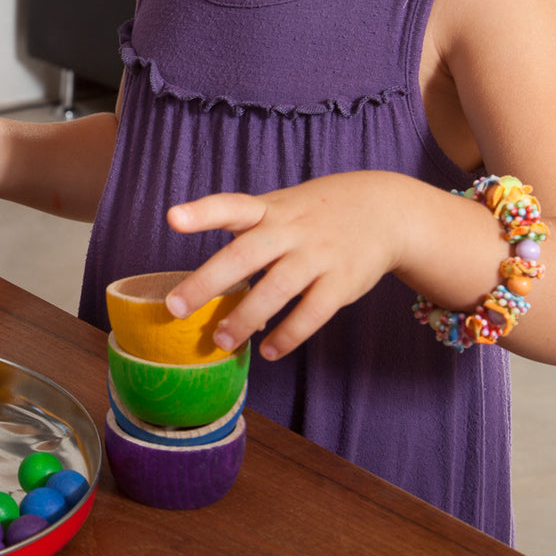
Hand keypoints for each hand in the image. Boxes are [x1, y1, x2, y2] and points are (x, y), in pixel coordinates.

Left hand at [163, 171, 415, 360]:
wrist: (384, 211)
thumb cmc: (314, 215)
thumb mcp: (281, 211)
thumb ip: (251, 248)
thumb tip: (226, 307)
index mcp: (269, 210)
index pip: (231, 206)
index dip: (202, 213)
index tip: (172, 218)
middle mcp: (290, 230)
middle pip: (244, 255)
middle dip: (207, 282)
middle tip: (175, 307)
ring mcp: (317, 255)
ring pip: (275, 290)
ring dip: (245, 318)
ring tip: (221, 341)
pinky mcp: (342, 282)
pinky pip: (311, 313)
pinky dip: (288, 335)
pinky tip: (269, 350)